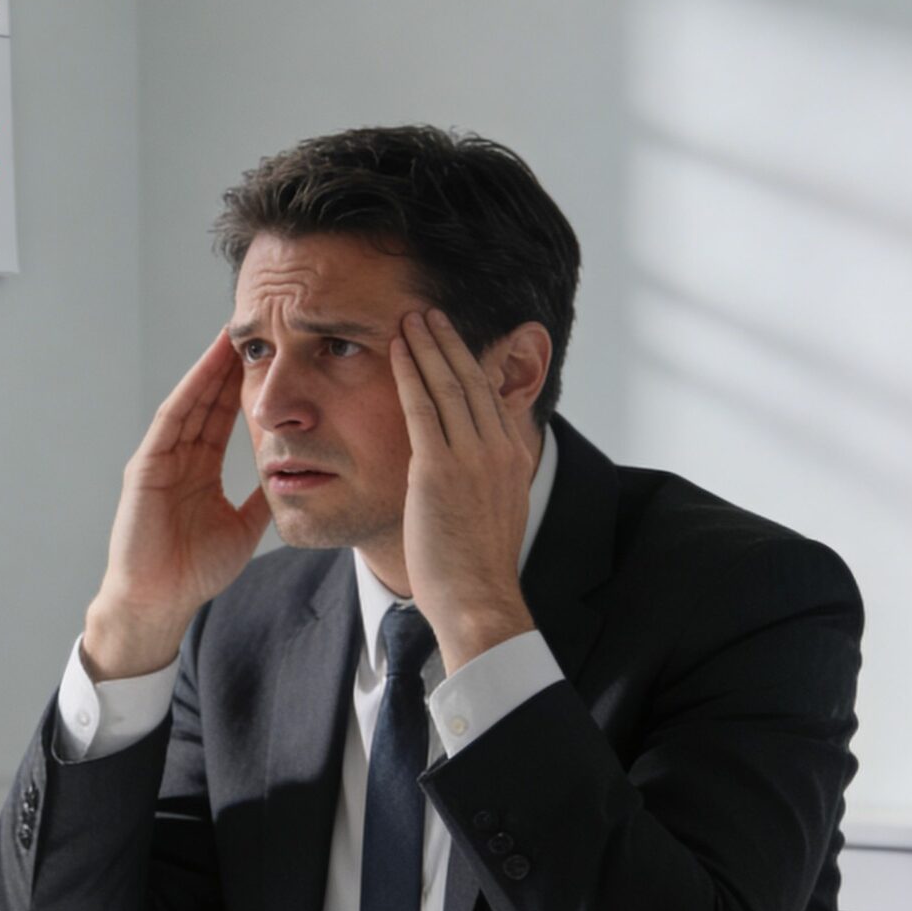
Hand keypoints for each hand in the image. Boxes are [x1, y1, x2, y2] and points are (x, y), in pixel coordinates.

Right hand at [82, 331, 271, 678]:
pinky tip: (207, 370)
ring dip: (209, 369)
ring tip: (230, 336)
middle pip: (206, 400)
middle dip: (227, 365)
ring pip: (190, 402)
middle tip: (252, 329)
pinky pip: (171, 421)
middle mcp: (178, 457)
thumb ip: (261, 499)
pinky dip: (189, 393)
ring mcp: (159, 458)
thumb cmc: (194, 570)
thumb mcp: (243, 527)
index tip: (268, 356)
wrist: (161, 600)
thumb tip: (291, 476)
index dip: (243, 385)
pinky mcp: (145, 466)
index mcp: (198, 469)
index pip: (223, 416)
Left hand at [389, 309, 538, 669]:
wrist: (479, 599)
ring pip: (448, 385)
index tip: (452, 337)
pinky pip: (421, 407)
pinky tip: (398, 349)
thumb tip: (470, 465)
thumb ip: (484, 478)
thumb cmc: (476, 567)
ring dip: (429, 345)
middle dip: (449, 341)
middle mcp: (498, 449)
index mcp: (513, 457)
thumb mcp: (493, 510)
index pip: (490, 396)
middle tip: (430, 311)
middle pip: (472, 380)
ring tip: (412, 316)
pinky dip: (410, 372)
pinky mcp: (439, 469)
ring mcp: (471, 457)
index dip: (470, 361)